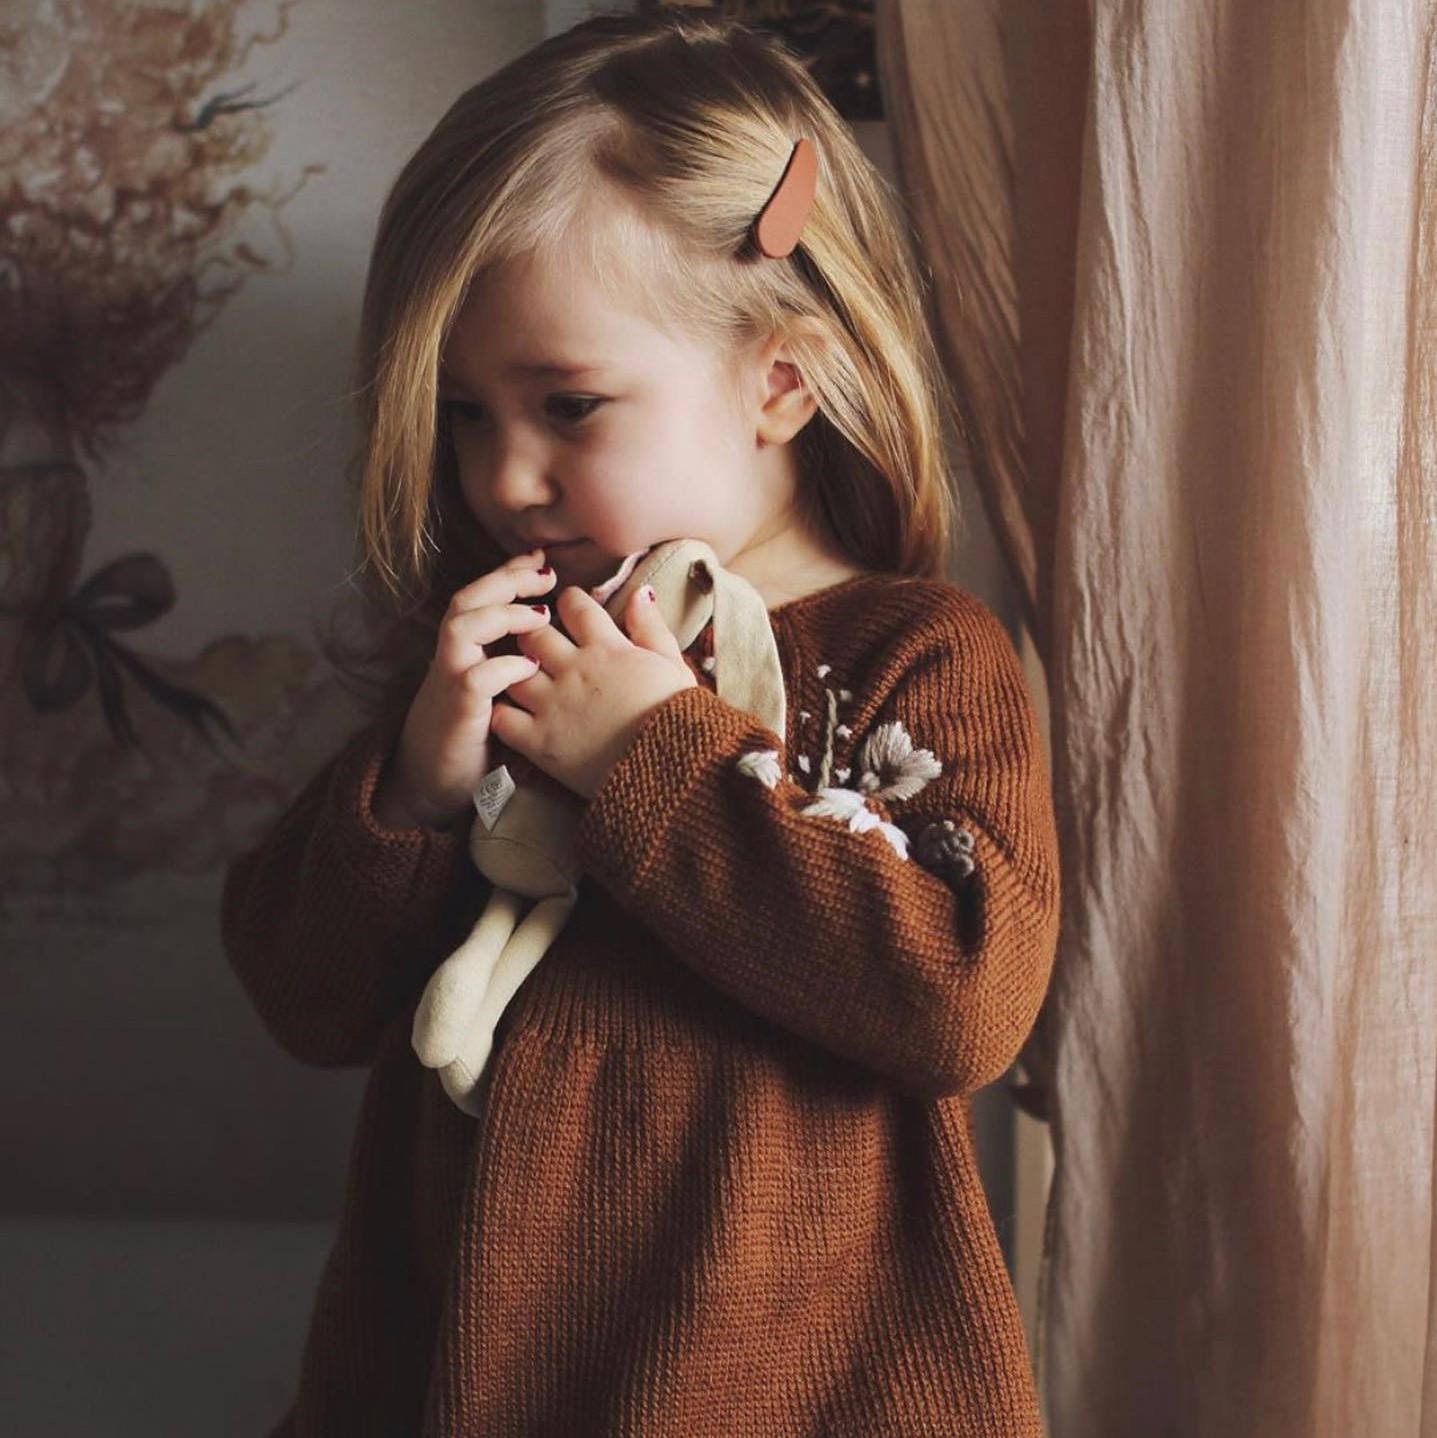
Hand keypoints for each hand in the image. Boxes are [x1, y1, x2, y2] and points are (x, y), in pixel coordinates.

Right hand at [375, 550, 556, 829]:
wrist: (437, 782)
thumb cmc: (479, 735)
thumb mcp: (504, 690)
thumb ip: (523, 660)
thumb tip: (567, 636)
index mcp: (469, 649)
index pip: (484, 596)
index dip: (511, 574)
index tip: (545, 560)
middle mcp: (455, 658)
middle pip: (467, 600)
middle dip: (505, 580)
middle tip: (546, 573)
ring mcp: (451, 683)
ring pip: (461, 628)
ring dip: (501, 615)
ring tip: (541, 615)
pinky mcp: (456, 713)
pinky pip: (473, 679)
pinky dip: (503, 668)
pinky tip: (531, 666)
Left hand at [489, 581, 698, 801]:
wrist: (671, 771)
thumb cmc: (678, 719)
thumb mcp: (672, 665)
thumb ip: (651, 626)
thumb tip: (639, 591)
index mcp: (607, 648)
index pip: (574, 606)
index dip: (569, 602)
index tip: (569, 606)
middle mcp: (573, 670)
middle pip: (534, 633)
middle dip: (534, 631)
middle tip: (541, 640)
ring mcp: (552, 705)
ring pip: (512, 670)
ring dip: (514, 669)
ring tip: (524, 675)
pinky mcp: (539, 741)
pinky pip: (503, 717)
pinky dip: (502, 711)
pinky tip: (512, 712)